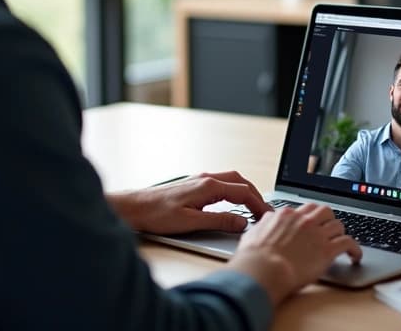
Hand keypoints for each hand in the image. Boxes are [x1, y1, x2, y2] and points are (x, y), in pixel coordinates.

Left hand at [108, 171, 271, 234]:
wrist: (134, 207)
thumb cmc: (157, 214)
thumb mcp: (191, 222)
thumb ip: (219, 221)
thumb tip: (242, 222)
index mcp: (208, 186)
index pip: (243, 191)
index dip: (258, 204)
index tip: (267, 217)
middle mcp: (205, 178)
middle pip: (240, 181)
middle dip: (255, 195)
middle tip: (265, 212)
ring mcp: (199, 180)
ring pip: (231, 180)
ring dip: (245, 191)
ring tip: (253, 207)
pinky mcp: (193, 185)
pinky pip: (221, 183)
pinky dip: (233, 190)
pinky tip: (232, 202)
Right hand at [229, 202, 361, 305]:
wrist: (263, 269)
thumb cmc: (254, 257)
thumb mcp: (254, 233)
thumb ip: (264, 224)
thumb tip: (267, 221)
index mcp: (286, 216)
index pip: (303, 210)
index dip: (308, 219)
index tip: (310, 226)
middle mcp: (304, 221)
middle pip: (324, 211)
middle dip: (328, 219)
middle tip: (328, 228)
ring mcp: (317, 234)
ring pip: (338, 224)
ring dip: (340, 233)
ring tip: (340, 242)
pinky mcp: (327, 250)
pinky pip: (348, 243)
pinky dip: (354, 249)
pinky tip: (355, 256)